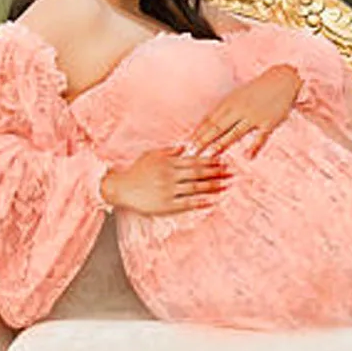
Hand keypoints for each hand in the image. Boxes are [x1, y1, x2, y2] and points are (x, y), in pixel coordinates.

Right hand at [101, 147, 230, 214]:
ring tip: (226, 185)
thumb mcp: (151, 155)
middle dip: (216, 172)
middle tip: (231, 172)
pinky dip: (200, 201)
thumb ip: (169, 151)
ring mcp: (168, 190)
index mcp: (168, 162)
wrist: (120, 188)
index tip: (223, 160)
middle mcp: (170, 175)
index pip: (194, 160)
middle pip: (198, 173)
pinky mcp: (166, 204)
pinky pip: (187, 202)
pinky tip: (212, 201)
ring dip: (212, 186)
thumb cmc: (136, 171)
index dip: (210, 160)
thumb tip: (185, 146)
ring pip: (195, 187)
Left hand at [188, 64, 300, 157]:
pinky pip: (260, 136)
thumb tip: (207, 123)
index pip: (209, 120)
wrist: (282, 79)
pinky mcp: (269, 122)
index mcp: (230, 102)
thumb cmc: (258, 88)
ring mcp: (254, 116)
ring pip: (235, 132)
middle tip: (190, 153)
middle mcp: (240, 109)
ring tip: (209, 155)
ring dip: (221, 144)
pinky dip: (254, 146)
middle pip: (217, 127)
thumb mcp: (238, 95)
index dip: (197, 133)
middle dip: (202, 141)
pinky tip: (248, 156)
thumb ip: (224, 109)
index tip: (185, 144)